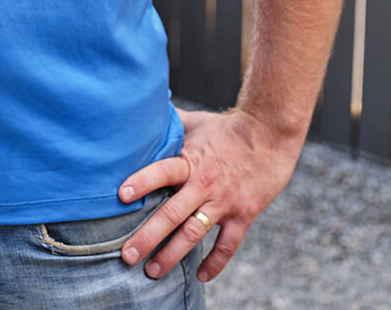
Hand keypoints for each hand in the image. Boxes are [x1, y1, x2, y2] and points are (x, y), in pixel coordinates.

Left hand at [117, 107, 303, 282]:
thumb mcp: (195, 122)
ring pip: (193, 234)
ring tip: (152, 271)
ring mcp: (223, 202)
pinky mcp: (243, 215)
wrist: (269, 134)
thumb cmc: (228, 127)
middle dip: (148, 236)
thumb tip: (144, 115)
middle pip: (172, 214)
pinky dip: (214, 263)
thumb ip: (171, 125)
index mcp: (190, 160)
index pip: (162, 171)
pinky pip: (227, 245)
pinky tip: (201, 276)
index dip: (143, 182)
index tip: (121, 196)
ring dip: (171, 255)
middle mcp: (204, 184)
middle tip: (126, 255)